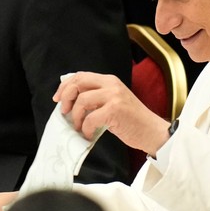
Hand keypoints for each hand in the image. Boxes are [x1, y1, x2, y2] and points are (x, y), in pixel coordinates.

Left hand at [54, 72, 168, 155]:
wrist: (152, 132)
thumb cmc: (131, 121)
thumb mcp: (112, 102)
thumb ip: (96, 98)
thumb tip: (70, 102)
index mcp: (110, 80)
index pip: (81, 76)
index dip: (65, 86)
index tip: (57, 98)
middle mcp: (112, 84)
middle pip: (78, 83)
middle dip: (65, 97)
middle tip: (64, 112)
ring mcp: (114, 96)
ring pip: (82, 101)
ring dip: (75, 117)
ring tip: (79, 127)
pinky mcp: (115, 110)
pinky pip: (90, 118)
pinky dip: (86, 128)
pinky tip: (90, 134)